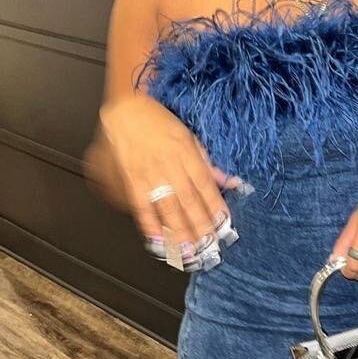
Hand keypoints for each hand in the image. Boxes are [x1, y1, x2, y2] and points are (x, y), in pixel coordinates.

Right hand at [98, 93, 242, 261]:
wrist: (125, 109)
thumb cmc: (158, 122)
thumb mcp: (190, 137)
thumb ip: (208, 163)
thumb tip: (231, 181)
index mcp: (186, 153)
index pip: (205, 185)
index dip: (215, 207)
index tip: (223, 225)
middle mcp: (169, 165)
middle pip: (188, 200)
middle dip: (199, 225)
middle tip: (208, 245)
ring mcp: (149, 173)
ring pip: (167, 206)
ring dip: (178, 230)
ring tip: (188, 250)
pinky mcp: (131, 179)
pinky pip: (141, 205)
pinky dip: (149, 224)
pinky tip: (158, 239)